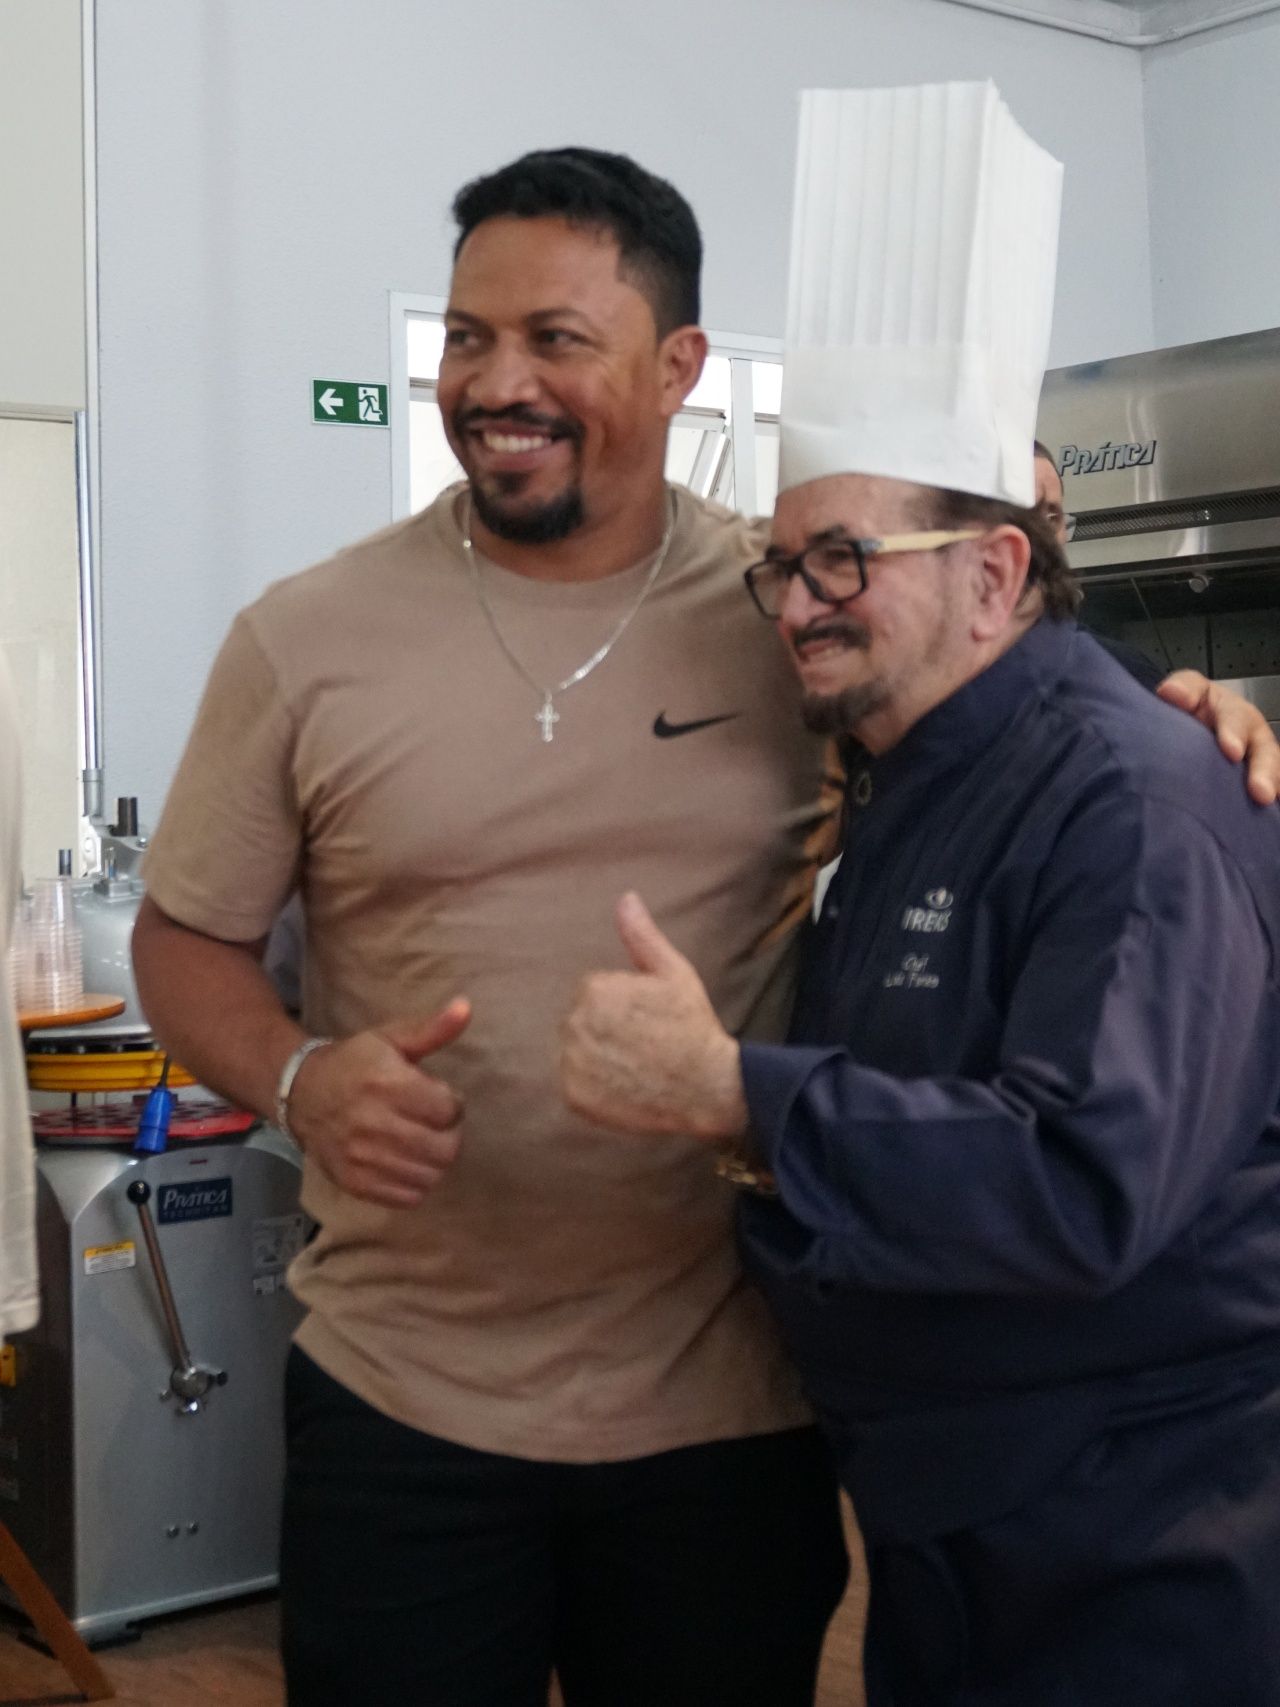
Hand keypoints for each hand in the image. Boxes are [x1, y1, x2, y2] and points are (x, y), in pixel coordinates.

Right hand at [286, 1000, 470, 1206]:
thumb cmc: (355, 1062)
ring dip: (433, 1159)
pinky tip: (405, 1161)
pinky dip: (415, 1183)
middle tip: (433, 1123)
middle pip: (446, 1148)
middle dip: (448, 1134)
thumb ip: (433, 1028)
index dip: (452, 1103)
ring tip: (420, 1141)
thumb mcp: (391, 1038)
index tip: (436, 1097)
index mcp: (387, 1084)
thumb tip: (467, 1007)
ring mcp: (363, 1159)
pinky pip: (409, 1197)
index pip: (451, 1110)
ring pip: (431, 1175)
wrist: (302, 1094)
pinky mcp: (356, 1183)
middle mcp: (374, 1124)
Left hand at [561, 893, 746, 1140]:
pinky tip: (623, 1086)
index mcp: (594, 989)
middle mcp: (575, 1023)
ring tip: (633, 1066)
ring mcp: (572, 1062)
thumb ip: (642, 936)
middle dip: (605, 1030)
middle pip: (580, 1021)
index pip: (592, 993)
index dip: (623, 1006)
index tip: (647, 1020)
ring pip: (574, 1052)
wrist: (707, 1087)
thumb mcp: (673, 972)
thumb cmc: (692, 1026)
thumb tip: (626, 897)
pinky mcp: (573, 1096)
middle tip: (642, 1044)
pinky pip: (573, 1084)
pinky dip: (593, 1088)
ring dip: (597, 1057)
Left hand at [1158, 670, 1279, 805]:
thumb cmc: (1195, 711)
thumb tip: (1171, 692)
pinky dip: (1274, 803)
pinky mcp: (1259, 782)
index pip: (1235, 719)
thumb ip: (1183, 690)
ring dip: (1272, 787)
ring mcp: (1259, 762)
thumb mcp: (1189, 694)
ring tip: (1267, 803)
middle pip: (1265, 752)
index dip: (1233, 733)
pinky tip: (1270, 816)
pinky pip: (1273, 790)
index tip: (1230, 751)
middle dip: (1263, 771)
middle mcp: (1253, 738)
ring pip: (1274, 773)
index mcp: (1234, 714)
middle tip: (1260, 792)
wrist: (1194, 731)